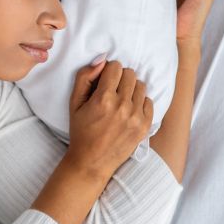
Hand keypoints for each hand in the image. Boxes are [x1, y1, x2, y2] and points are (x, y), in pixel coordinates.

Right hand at [64, 59, 153, 177]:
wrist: (91, 162)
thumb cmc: (81, 131)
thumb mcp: (74, 103)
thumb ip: (85, 77)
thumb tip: (102, 60)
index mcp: (104, 99)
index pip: (116, 67)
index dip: (109, 71)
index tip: (105, 81)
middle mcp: (122, 106)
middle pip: (130, 74)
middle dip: (120, 78)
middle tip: (112, 90)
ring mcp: (136, 117)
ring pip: (141, 86)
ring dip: (131, 89)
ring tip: (121, 101)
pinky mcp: (145, 126)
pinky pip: (149, 101)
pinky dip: (140, 103)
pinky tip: (129, 111)